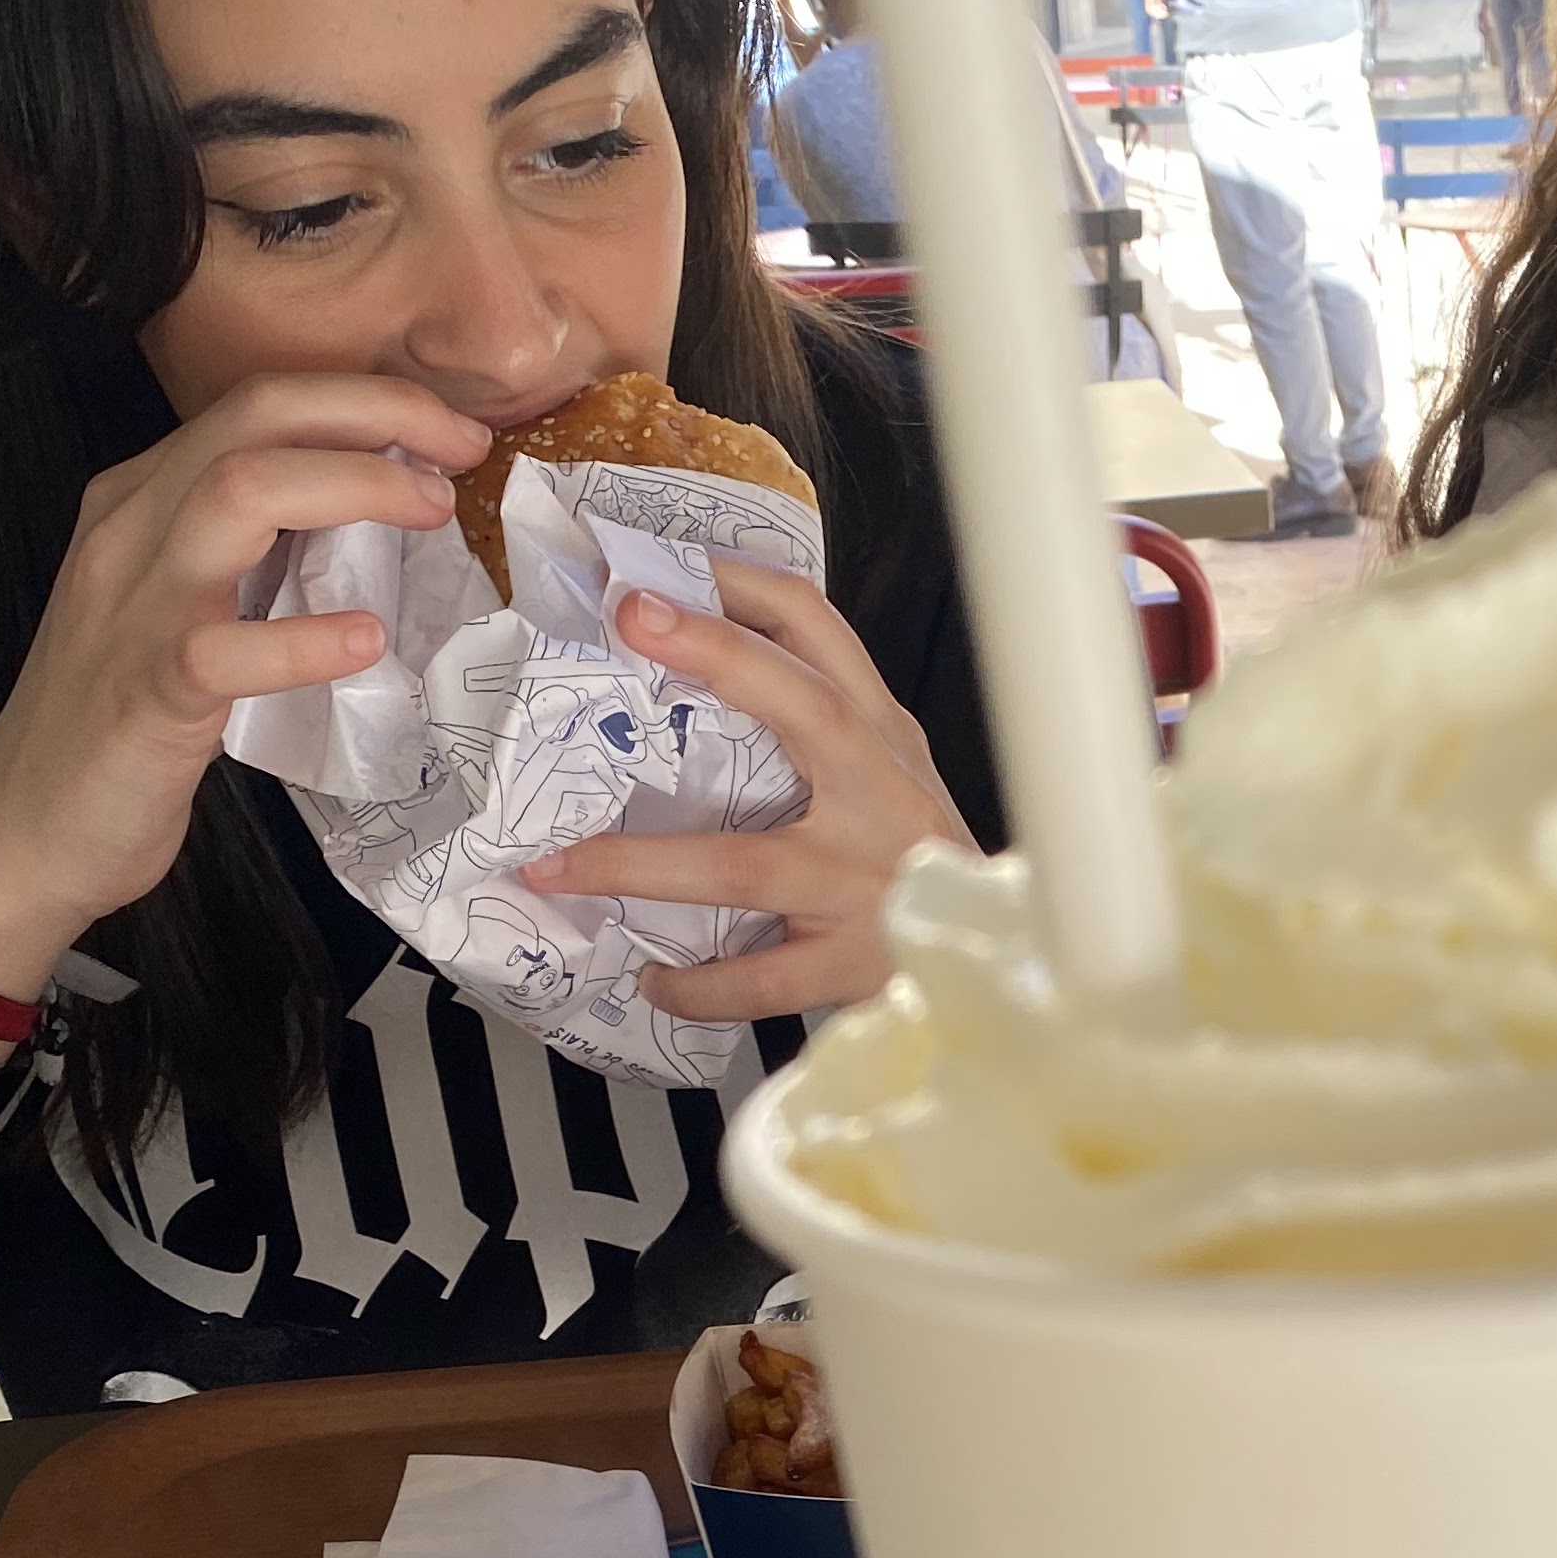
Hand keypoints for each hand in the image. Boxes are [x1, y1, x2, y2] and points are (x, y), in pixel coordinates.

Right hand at [0, 376, 490, 998]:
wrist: (28, 829)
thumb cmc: (123, 724)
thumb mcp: (185, 608)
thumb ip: (253, 557)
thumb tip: (371, 526)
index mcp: (142, 499)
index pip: (255, 406)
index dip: (362, 399)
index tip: (449, 431)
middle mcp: (130, 530)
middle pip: (253, 420)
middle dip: (372, 414)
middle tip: (463, 449)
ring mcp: (132, 608)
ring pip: (236, 495)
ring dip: (350, 486)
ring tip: (432, 510)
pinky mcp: (144, 695)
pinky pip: (222, 649)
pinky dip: (302, 640)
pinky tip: (367, 641)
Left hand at [520, 559, 973, 1018]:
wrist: (999, 960)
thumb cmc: (914, 857)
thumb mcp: (883, 770)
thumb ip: (810, 728)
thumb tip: (671, 677)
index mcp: (880, 736)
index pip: (817, 631)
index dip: (736, 588)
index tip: (648, 574)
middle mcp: (880, 796)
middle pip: (808, 709)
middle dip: (717, 656)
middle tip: (630, 619)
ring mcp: (866, 885)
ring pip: (744, 866)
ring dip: (639, 863)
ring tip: (557, 865)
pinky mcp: (851, 965)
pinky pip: (758, 979)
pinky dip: (695, 983)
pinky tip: (650, 977)